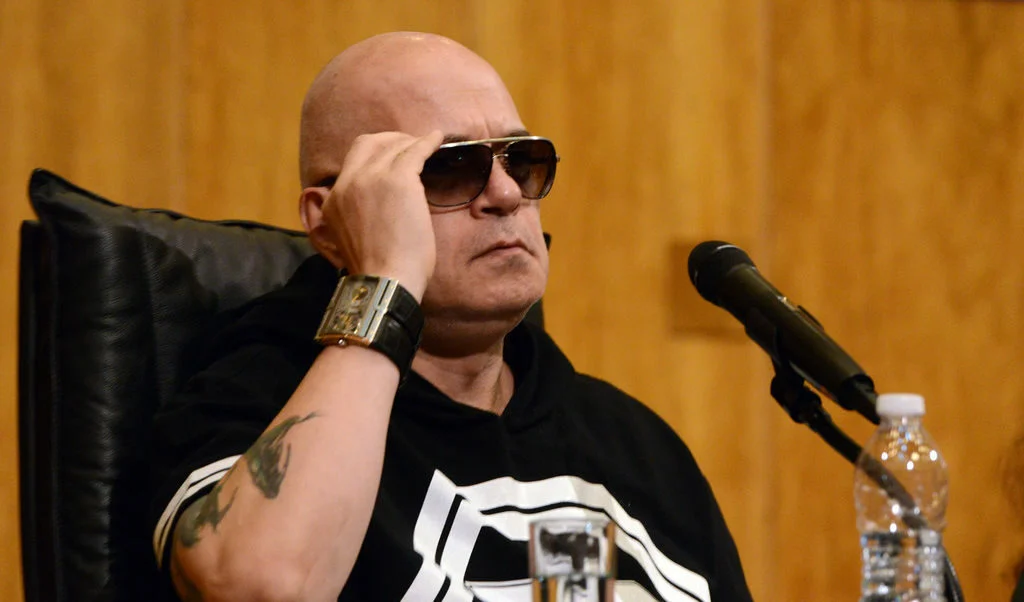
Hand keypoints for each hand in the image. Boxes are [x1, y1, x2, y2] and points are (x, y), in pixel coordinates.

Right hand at [311, 131, 442, 299]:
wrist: (385, 280)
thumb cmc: (377, 270)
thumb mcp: (348, 239)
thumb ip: (352, 216)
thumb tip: (372, 208)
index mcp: (333, 199)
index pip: (352, 161)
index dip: (374, 155)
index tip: (392, 157)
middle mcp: (348, 182)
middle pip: (367, 143)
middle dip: (389, 140)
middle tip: (408, 146)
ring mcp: (372, 178)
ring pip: (393, 145)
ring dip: (410, 142)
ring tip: (427, 144)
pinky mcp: (399, 179)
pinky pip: (415, 150)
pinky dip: (428, 142)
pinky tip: (439, 140)